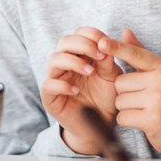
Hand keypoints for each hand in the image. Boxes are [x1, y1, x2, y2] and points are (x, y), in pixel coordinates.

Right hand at [40, 27, 121, 154]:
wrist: (100, 126)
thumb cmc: (106, 98)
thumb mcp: (112, 76)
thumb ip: (109, 59)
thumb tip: (106, 41)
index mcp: (80, 54)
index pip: (79, 34)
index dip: (90, 34)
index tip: (105, 42)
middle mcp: (66, 63)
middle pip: (64, 41)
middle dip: (82, 44)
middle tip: (99, 54)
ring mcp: (56, 78)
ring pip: (54, 59)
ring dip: (73, 62)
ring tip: (90, 71)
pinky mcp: (50, 97)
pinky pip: (49, 85)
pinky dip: (62, 85)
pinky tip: (76, 90)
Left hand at [100, 29, 160, 159]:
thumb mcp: (155, 73)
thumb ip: (139, 53)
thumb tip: (125, 31)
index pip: (135, 54)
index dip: (116, 48)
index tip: (100, 42)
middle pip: (120, 82)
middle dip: (125, 93)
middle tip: (144, 100)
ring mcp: (159, 100)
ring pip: (119, 101)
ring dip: (126, 108)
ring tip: (144, 110)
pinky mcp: (153, 119)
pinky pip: (122, 117)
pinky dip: (127, 121)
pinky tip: (143, 121)